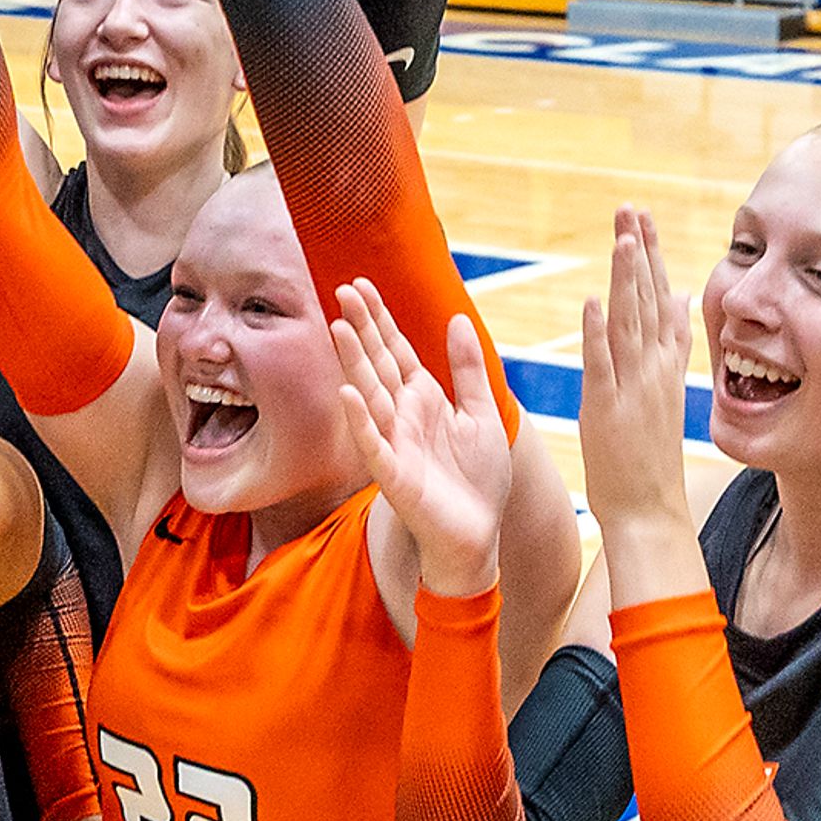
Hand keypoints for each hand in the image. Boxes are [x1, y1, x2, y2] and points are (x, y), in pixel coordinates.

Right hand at [332, 282, 512, 597]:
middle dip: (362, 329)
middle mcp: (403, 416)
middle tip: (342, 291)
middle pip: (378, 364)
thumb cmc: (478, 480)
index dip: (380, 319)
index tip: (360, 285)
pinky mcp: (394, 475)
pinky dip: (361, 421)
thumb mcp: (482, 414)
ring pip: (370, 395)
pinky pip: (374, 444)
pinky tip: (347, 394)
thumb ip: (469, 369)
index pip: (396, 350)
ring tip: (339, 328)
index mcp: (424, 399)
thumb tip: (459, 318)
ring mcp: (395, 444)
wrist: (478, 535)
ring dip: (354, 363)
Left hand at [579, 208, 698, 583]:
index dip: (653, 259)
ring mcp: (633, 388)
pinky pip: (603, 364)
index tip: (645, 222)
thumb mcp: (665, 394)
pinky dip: (598, 332)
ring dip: (627, 278)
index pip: (662, 301)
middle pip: (649, 300)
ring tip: (623, 236)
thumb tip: (681, 302)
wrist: (650, 512)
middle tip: (631, 209)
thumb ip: (672, 346)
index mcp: (666, 367)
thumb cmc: (649, 459)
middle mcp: (654, 371)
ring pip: (630, 323)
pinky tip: (595, 300)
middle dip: (640, 252)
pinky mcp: (608, 409)